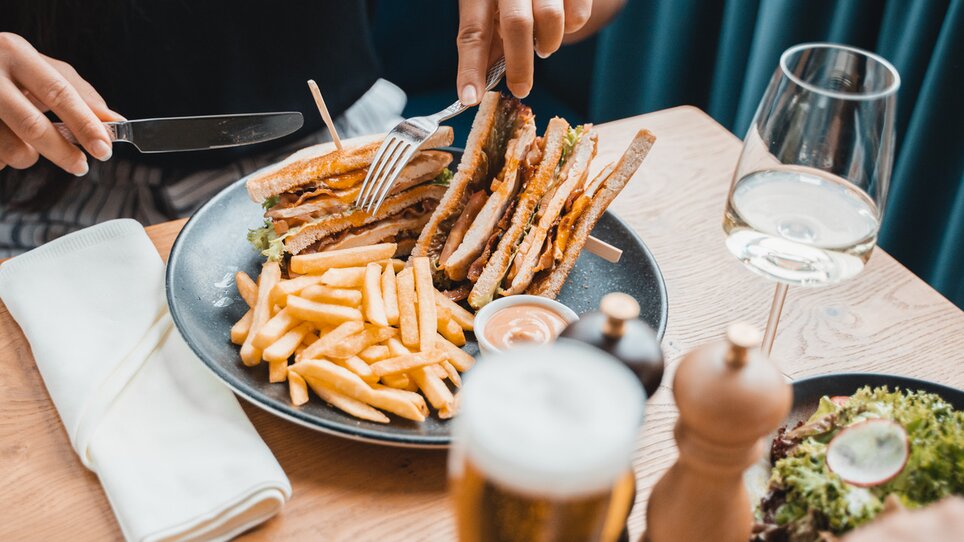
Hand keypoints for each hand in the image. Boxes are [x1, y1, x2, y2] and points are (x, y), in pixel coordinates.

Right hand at [0, 32, 122, 175]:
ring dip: (27, 157)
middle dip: (63, 152)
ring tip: (26, 143)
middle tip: (81, 166)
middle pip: (32, 125)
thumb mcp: (42, 70)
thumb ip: (80, 95)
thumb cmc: (8, 70)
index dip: (84, 124)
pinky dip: (5, 158)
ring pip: (12, 149)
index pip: (58, 93)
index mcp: (16, 53)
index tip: (104, 149)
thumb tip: (116, 122)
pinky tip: (2, 139)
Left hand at [456, 0, 592, 102]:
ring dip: (547, 43)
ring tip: (542, 46)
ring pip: (550, 18)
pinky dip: (570, 28)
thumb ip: (486, 42)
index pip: (473, 31)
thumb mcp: (490, 10)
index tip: (470, 98)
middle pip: (516, 23)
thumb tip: (475, 88)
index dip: (471, 68)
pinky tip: (561, 24)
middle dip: (519, 65)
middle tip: (521, 88)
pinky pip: (576, 17)